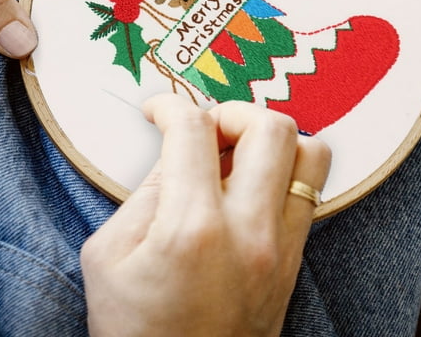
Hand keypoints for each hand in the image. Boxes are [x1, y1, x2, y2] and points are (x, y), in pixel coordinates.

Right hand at [81, 94, 330, 336]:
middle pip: (270, 127)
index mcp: (191, 228)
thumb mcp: (109, 256)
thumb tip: (177, 148)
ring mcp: (281, 246)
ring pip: (311, 152)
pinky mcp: (296, 259)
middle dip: (232, 111)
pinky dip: (286, 168)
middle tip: (205, 129)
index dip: (170, 106)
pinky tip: (251, 183)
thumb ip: (145, 190)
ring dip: (271, 138)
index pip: (194, 130)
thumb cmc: (134, 333)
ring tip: (235, 153)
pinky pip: (311, 189)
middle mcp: (249, 231)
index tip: (158, 112)